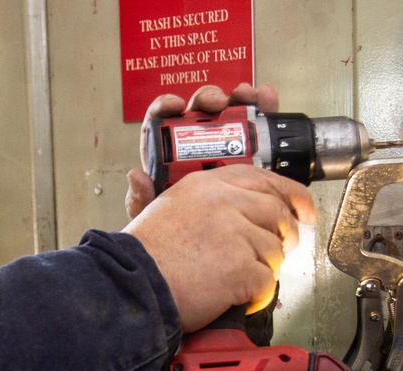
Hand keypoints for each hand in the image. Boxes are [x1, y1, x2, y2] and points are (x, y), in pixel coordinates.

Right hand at [122, 164, 315, 332]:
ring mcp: (236, 234)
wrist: (131, 288)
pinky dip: (255, 297)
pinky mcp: (241, 267)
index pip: (262, 179)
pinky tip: (237, 298)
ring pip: (274, 251)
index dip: (290, 194)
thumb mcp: (152, 212)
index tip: (303, 209)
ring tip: (238, 280)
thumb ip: (159, 195)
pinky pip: (265, 283)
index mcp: (206, 185)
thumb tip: (137, 178)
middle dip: (284, 235)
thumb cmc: (139, 257)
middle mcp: (225, 202)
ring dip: (263, 270)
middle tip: (281, 249)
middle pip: (277, 214)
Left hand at [125, 82, 279, 219]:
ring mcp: (225, 144)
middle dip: (208, 99)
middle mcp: (198, 144)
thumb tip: (135, 176)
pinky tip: (266, 98)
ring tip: (247, 97)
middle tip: (217, 104)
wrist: (216, 242)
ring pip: (229, 112)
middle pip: (199, 111)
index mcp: (171, 155)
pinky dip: (262, 107)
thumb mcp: (157, 218)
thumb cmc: (181, 228)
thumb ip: (141, 200)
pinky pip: (257, 124)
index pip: (163, 121)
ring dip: (237, 98)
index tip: (175, 105)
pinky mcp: (250, 150)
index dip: (165, 107)